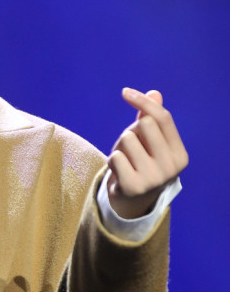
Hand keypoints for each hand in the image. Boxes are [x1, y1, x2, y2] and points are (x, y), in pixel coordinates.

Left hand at [107, 88, 188, 218]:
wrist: (132, 199)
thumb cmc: (141, 162)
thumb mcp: (148, 140)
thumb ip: (151, 117)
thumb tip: (154, 93)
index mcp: (180, 154)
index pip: (163, 118)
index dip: (143, 101)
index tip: (125, 92)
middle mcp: (171, 167)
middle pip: (145, 124)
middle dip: (133, 130)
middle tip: (132, 148)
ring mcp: (153, 179)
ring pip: (127, 138)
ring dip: (120, 146)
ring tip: (126, 161)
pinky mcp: (133, 186)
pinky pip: (115, 156)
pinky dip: (112, 159)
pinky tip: (119, 171)